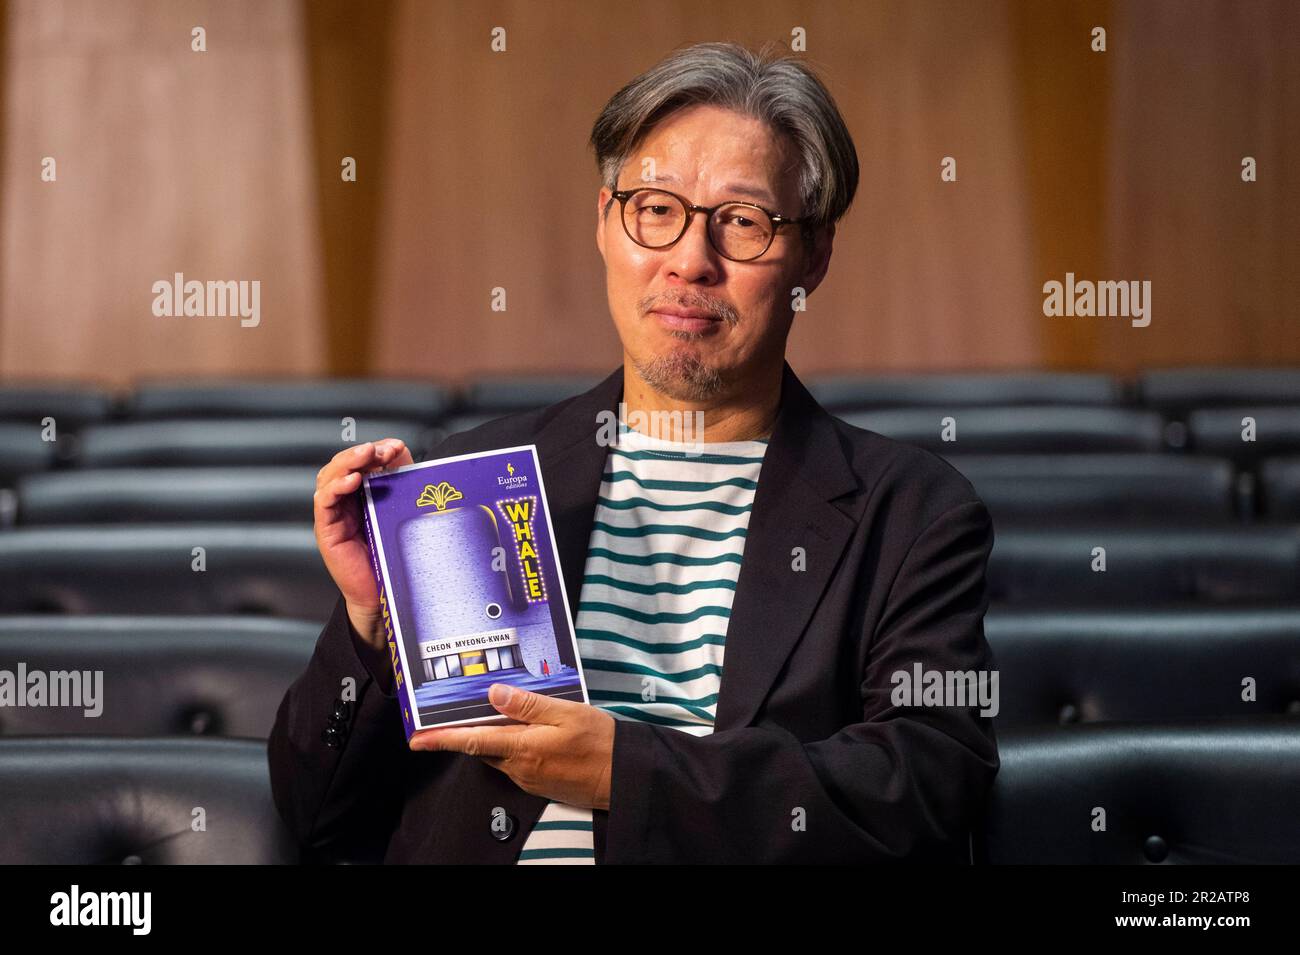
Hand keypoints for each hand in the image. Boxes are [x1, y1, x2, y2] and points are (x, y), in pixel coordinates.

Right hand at [313, 439, 413, 650]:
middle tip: (378, 450)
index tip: (394, 448)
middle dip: (359, 453)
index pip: (359, 462)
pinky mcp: (327, 530)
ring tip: (364, 456)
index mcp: (360, 493)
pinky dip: (335, 487)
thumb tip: (398, 447)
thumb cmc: (394, 550)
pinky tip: (351, 481)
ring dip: (346, 463)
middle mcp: (342, 501)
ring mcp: (332, 514)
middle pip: (340, 465)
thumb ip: (399, 478)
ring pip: (328, 478)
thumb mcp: (399, 508)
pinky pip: (324, 502)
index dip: (373, 450)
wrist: (387, 590)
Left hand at [409, 684, 614, 810]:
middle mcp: (519, 767)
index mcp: (522, 747)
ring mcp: (528, 778)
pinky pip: (515, 762)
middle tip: (464, 709)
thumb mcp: (566, 713)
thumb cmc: (600, 743)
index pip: (472, 741)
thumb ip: (528, 704)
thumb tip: (495, 693)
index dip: (441, 739)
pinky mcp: (538, 783)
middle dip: (470, 731)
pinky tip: (529, 732)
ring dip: (496, 737)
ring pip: (499, 754)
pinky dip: (513, 746)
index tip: (417, 738)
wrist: (623, 777)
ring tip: (505, 713)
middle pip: (483, 746)